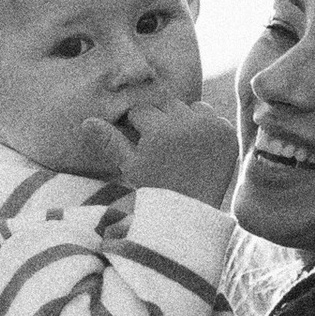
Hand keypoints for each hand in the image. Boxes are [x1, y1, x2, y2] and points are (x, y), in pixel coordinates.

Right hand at [55, 96, 237, 208]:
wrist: (192, 210)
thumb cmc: (156, 188)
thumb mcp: (130, 165)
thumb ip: (109, 140)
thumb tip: (86, 121)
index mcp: (159, 129)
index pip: (141, 111)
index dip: (137, 126)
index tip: (142, 143)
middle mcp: (187, 123)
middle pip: (167, 105)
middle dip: (161, 120)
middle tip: (162, 145)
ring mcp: (211, 127)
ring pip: (192, 107)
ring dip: (185, 119)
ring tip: (180, 145)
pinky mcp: (228, 134)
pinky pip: (213, 117)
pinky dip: (206, 127)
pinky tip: (199, 148)